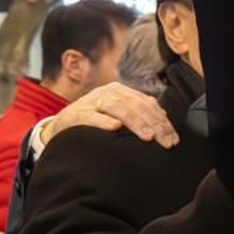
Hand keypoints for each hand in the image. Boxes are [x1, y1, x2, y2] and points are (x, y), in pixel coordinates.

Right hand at [41, 83, 178, 150]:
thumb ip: (138, 118)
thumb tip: (164, 127)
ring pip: (117, 107)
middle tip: (163, 141)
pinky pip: (90, 116)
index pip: (147, 104)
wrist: (61, 128)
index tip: (172, 139)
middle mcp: (107, 93)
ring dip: (134, 121)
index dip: (162, 122)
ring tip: (147, 136)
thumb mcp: (117, 117)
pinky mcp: (74, 115)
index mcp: (120, 92)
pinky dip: (103, 121)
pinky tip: (115, 128)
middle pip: (135, 105)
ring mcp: (90, 102)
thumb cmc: (94, 124)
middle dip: (153, 124)